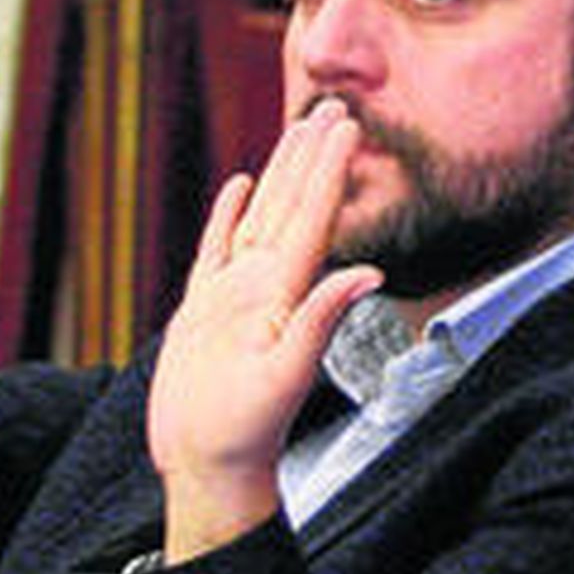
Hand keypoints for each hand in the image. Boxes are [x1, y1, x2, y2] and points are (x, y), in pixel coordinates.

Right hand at [149, 98, 381, 562]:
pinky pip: (217, 247)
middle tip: (333, 105)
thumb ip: (323, 321)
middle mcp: (267, 285)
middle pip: (292, 205)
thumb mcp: (285, 377)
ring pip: (261, 216)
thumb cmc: (244, 432)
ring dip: (280, 173)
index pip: (313, 216)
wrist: (208, 468)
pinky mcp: (204, 308)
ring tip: (296, 129)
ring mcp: (235, 294)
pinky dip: (228, 214)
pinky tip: (239, 185)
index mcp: (286, 292)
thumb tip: (369, 273)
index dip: (330, 168)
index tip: (347, 123)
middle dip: (312, 155)